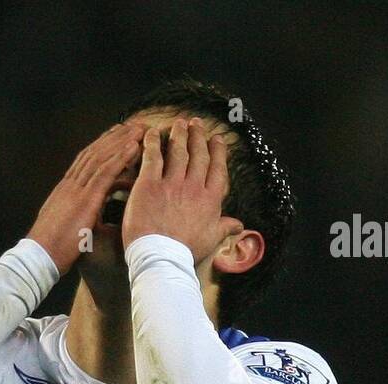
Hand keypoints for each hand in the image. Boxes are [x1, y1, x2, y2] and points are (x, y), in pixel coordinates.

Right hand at [27, 124, 142, 273]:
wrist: (39, 257)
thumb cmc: (51, 249)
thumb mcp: (64, 226)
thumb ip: (75, 215)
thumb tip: (83, 216)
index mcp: (65, 191)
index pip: (84, 161)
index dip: (101, 146)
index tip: (115, 135)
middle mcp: (70, 184)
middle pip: (94, 153)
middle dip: (114, 137)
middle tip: (132, 125)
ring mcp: (77, 190)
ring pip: (101, 157)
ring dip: (122, 141)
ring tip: (139, 128)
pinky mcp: (85, 199)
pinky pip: (105, 172)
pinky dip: (120, 157)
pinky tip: (134, 146)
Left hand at [121, 118, 242, 262]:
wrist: (161, 256)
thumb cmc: (185, 251)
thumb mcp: (211, 239)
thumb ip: (224, 227)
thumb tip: (239, 225)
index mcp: (210, 199)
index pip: (217, 168)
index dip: (217, 151)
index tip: (217, 139)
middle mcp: (194, 187)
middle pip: (198, 155)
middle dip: (198, 136)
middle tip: (196, 123)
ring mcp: (172, 184)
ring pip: (178, 152)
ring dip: (179, 134)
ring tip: (179, 123)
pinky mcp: (149, 185)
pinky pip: (152, 157)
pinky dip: (151, 143)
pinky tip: (151, 132)